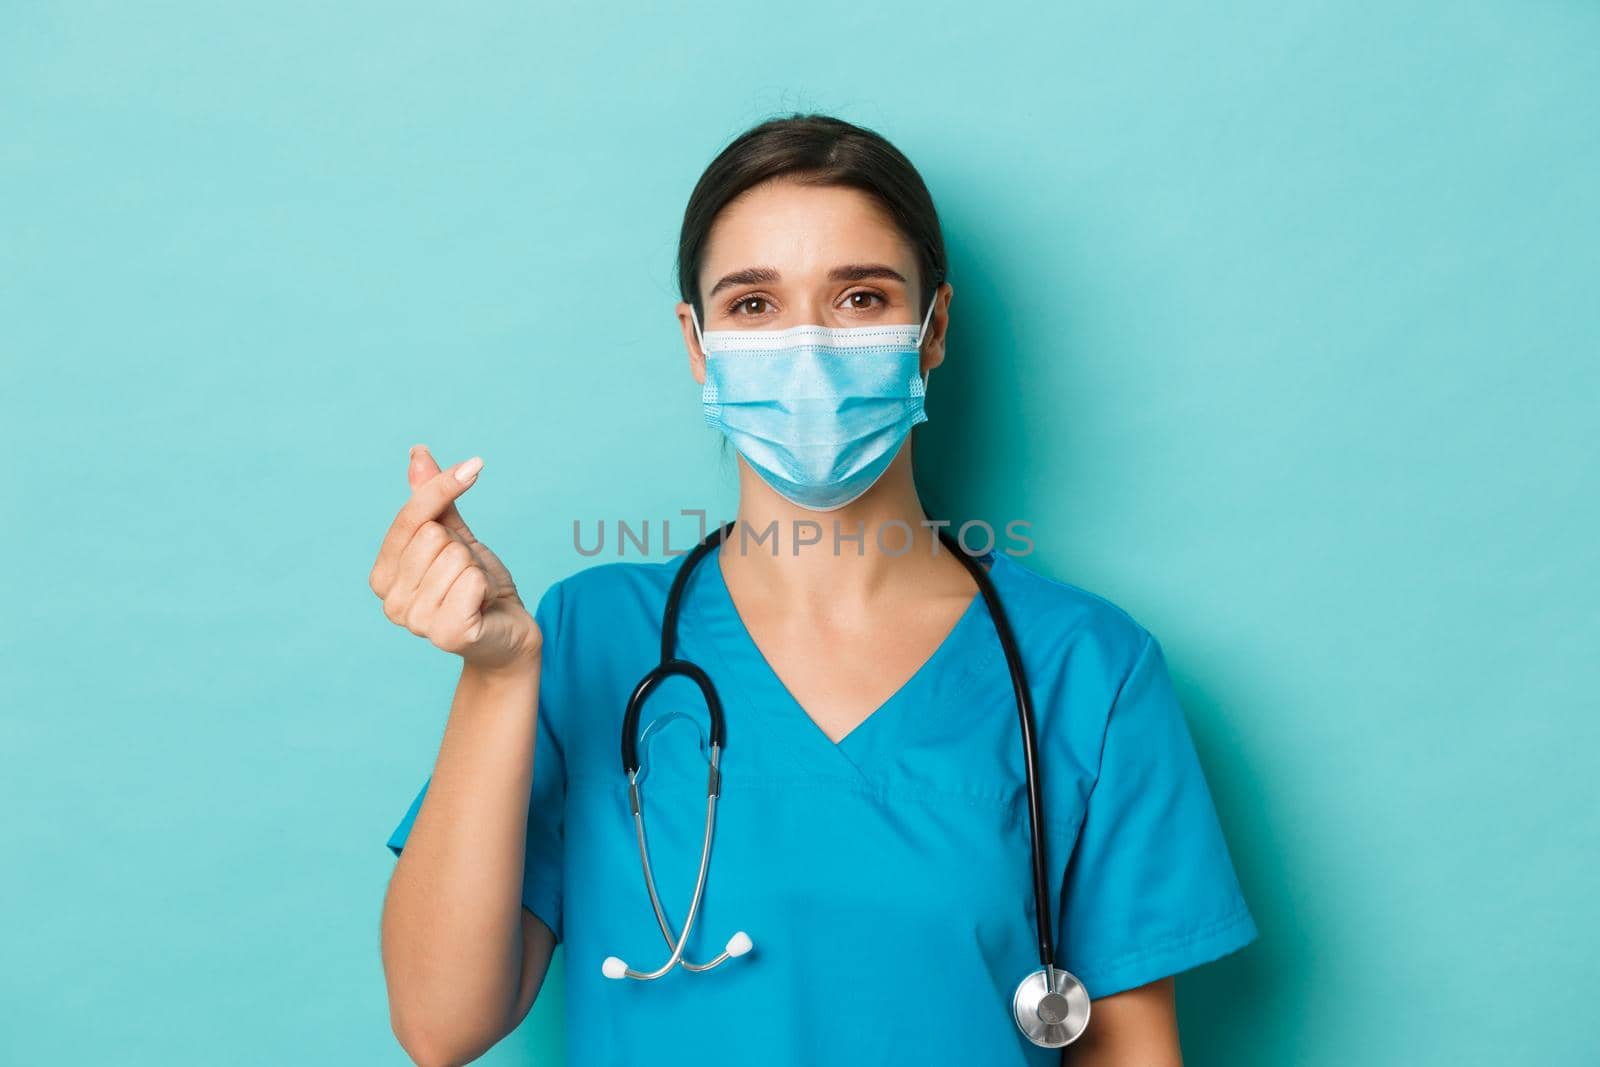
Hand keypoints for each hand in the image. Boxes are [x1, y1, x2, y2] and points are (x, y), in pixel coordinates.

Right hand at [368, 445, 541, 673]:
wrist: (508, 633)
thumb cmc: (477, 586)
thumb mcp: (455, 537)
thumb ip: (433, 501)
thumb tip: (419, 453)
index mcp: (383, 575)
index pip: (410, 516)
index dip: (445, 487)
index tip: (475, 466)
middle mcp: (390, 602)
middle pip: (434, 536)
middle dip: (464, 549)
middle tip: (469, 576)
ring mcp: (415, 622)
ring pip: (456, 557)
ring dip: (477, 571)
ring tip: (475, 594)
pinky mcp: (447, 633)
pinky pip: (473, 580)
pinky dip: (487, 587)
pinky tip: (482, 606)